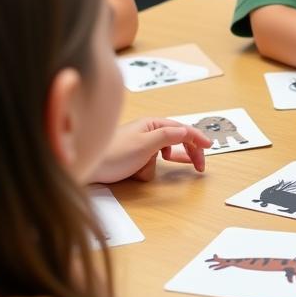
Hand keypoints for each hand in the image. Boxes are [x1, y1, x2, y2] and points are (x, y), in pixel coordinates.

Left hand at [92, 118, 211, 183]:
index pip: (182, 129)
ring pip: (165, 153)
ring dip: (166, 161)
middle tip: (199, 166)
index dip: (197, 138)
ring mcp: (141, 145)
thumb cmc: (113, 154)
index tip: (209, 148)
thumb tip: (186, 131)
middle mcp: (148, 132)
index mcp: (152, 124)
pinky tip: (141, 172)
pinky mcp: (135, 157)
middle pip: (177, 140)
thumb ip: (167, 136)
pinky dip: (149, 169)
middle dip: (188, 152)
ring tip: (183, 167)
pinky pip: (151, 164)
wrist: (86, 166)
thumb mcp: (144, 144)